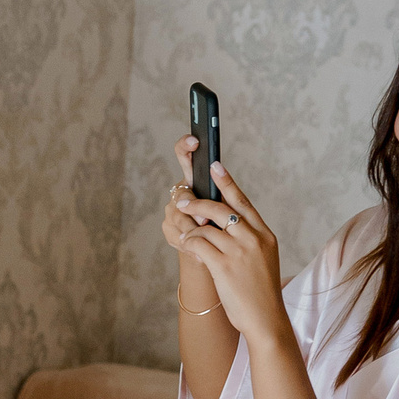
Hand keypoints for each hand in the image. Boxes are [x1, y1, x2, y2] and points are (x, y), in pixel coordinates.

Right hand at [161, 133, 215, 262]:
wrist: (218, 257)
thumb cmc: (226, 229)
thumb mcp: (229, 209)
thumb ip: (222, 197)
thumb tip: (214, 192)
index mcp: (197, 179)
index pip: (184, 155)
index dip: (185, 146)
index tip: (195, 141)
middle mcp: (183, 191)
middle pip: (181, 193)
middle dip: (194, 208)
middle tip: (204, 221)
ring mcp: (173, 209)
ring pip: (177, 216)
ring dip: (192, 229)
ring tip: (206, 241)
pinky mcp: (169, 228)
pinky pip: (176, 234)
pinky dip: (189, 244)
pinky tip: (199, 251)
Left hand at [168, 156, 285, 340]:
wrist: (266, 319)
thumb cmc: (260, 292)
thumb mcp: (262, 259)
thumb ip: (247, 240)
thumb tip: (223, 224)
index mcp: (265, 235)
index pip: (243, 202)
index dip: (227, 182)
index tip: (215, 166)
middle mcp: (254, 239)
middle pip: (222, 209)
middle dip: (199, 203)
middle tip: (183, 200)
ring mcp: (240, 252)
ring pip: (206, 228)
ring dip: (191, 230)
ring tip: (185, 235)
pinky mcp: (225, 266)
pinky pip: (200, 244)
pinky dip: (190, 244)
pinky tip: (187, 247)